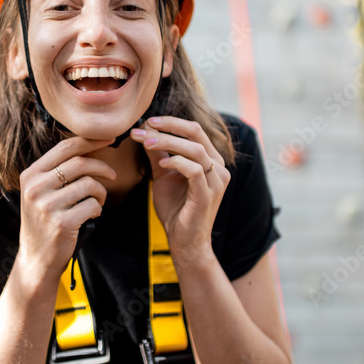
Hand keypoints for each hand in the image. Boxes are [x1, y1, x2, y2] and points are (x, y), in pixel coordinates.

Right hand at [17, 137, 117, 281]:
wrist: (36, 259)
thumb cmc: (44, 222)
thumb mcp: (41, 193)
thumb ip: (57, 172)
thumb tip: (90, 147)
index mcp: (30, 175)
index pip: (64, 148)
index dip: (90, 141)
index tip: (109, 139)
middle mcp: (36, 188)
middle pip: (80, 163)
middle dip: (102, 167)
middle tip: (113, 175)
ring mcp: (47, 206)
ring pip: (89, 184)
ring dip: (101, 192)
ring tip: (98, 202)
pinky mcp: (62, 223)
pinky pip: (92, 205)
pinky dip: (98, 209)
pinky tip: (92, 215)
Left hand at [130, 117, 230, 262]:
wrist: (184, 241)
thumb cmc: (176, 209)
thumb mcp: (163, 176)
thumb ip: (158, 155)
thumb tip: (145, 131)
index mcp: (211, 161)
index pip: (194, 130)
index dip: (171, 122)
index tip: (147, 122)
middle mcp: (218, 168)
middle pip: (196, 133)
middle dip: (169, 126)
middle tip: (145, 126)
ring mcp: (216, 182)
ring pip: (195, 150)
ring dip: (168, 142)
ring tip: (147, 142)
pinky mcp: (207, 195)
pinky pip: (195, 171)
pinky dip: (177, 163)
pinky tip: (162, 165)